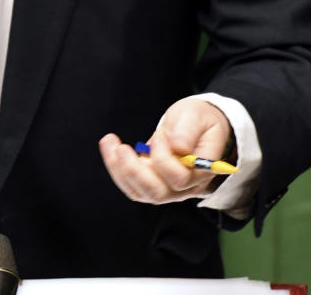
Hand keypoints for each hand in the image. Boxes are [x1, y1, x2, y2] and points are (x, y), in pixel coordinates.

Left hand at [98, 97, 231, 203]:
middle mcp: (184, 187)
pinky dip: (116, 168)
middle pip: (157, 193)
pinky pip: (130, 185)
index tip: (160, 135)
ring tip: (109, 142)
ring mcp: (166, 188)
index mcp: (201, 172)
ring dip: (120, 169)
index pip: (179, 179)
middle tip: (122, 148)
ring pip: (139, 192)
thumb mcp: (196, 117)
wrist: (193, 125)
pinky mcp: (150, 183)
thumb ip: (188, 131)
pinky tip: (110, 147)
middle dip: (134, 171)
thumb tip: (178, 147)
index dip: (164, 159)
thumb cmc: (198, 120)